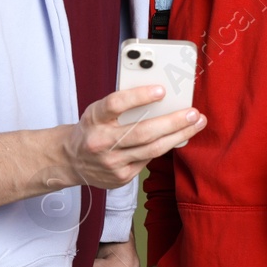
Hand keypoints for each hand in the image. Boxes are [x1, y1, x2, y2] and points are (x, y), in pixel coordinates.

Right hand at [65, 87, 205, 189]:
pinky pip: (148, 160)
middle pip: (142, 132)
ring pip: (152, 150)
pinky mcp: (120, 177)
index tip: (162, 90)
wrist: (71, 160)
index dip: (139, 96)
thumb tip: (159, 97)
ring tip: (195, 124)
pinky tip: (176, 138)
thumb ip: (122, 106)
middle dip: (173, 122)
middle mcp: (101, 142)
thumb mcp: (98, 112)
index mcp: (94, 119)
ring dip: (178, 136)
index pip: (115, 104)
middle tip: (194, 113)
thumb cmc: (92, 128)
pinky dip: (163, 148)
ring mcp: (111, 163)